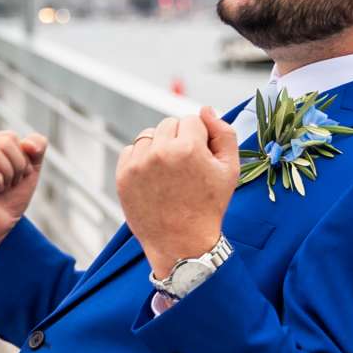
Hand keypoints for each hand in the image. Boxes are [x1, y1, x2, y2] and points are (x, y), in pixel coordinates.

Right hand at [0, 129, 45, 262]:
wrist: (3, 229)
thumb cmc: (11, 198)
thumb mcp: (30, 169)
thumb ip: (36, 148)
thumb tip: (27, 142)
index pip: (9, 136)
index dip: (21, 158)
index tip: (15, 176)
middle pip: (3, 143)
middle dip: (16, 167)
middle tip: (10, 184)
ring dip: (8, 176)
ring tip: (2, 187)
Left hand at [117, 108, 239, 277]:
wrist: (181, 243)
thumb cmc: (208, 207)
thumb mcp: (230, 169)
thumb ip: (224, 133)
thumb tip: (206, 110)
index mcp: (188, 148)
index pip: (192, 120)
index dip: (199, 139)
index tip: (200, 160)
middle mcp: (160, 152)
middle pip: (169, 124)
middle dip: (179, 139)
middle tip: (185, 168)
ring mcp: (138, 164)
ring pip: (148, 135)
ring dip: (159, 147)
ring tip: (169, 174)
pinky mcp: (123, 176)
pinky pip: (130, 150)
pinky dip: (141, 159)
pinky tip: (154, 179)